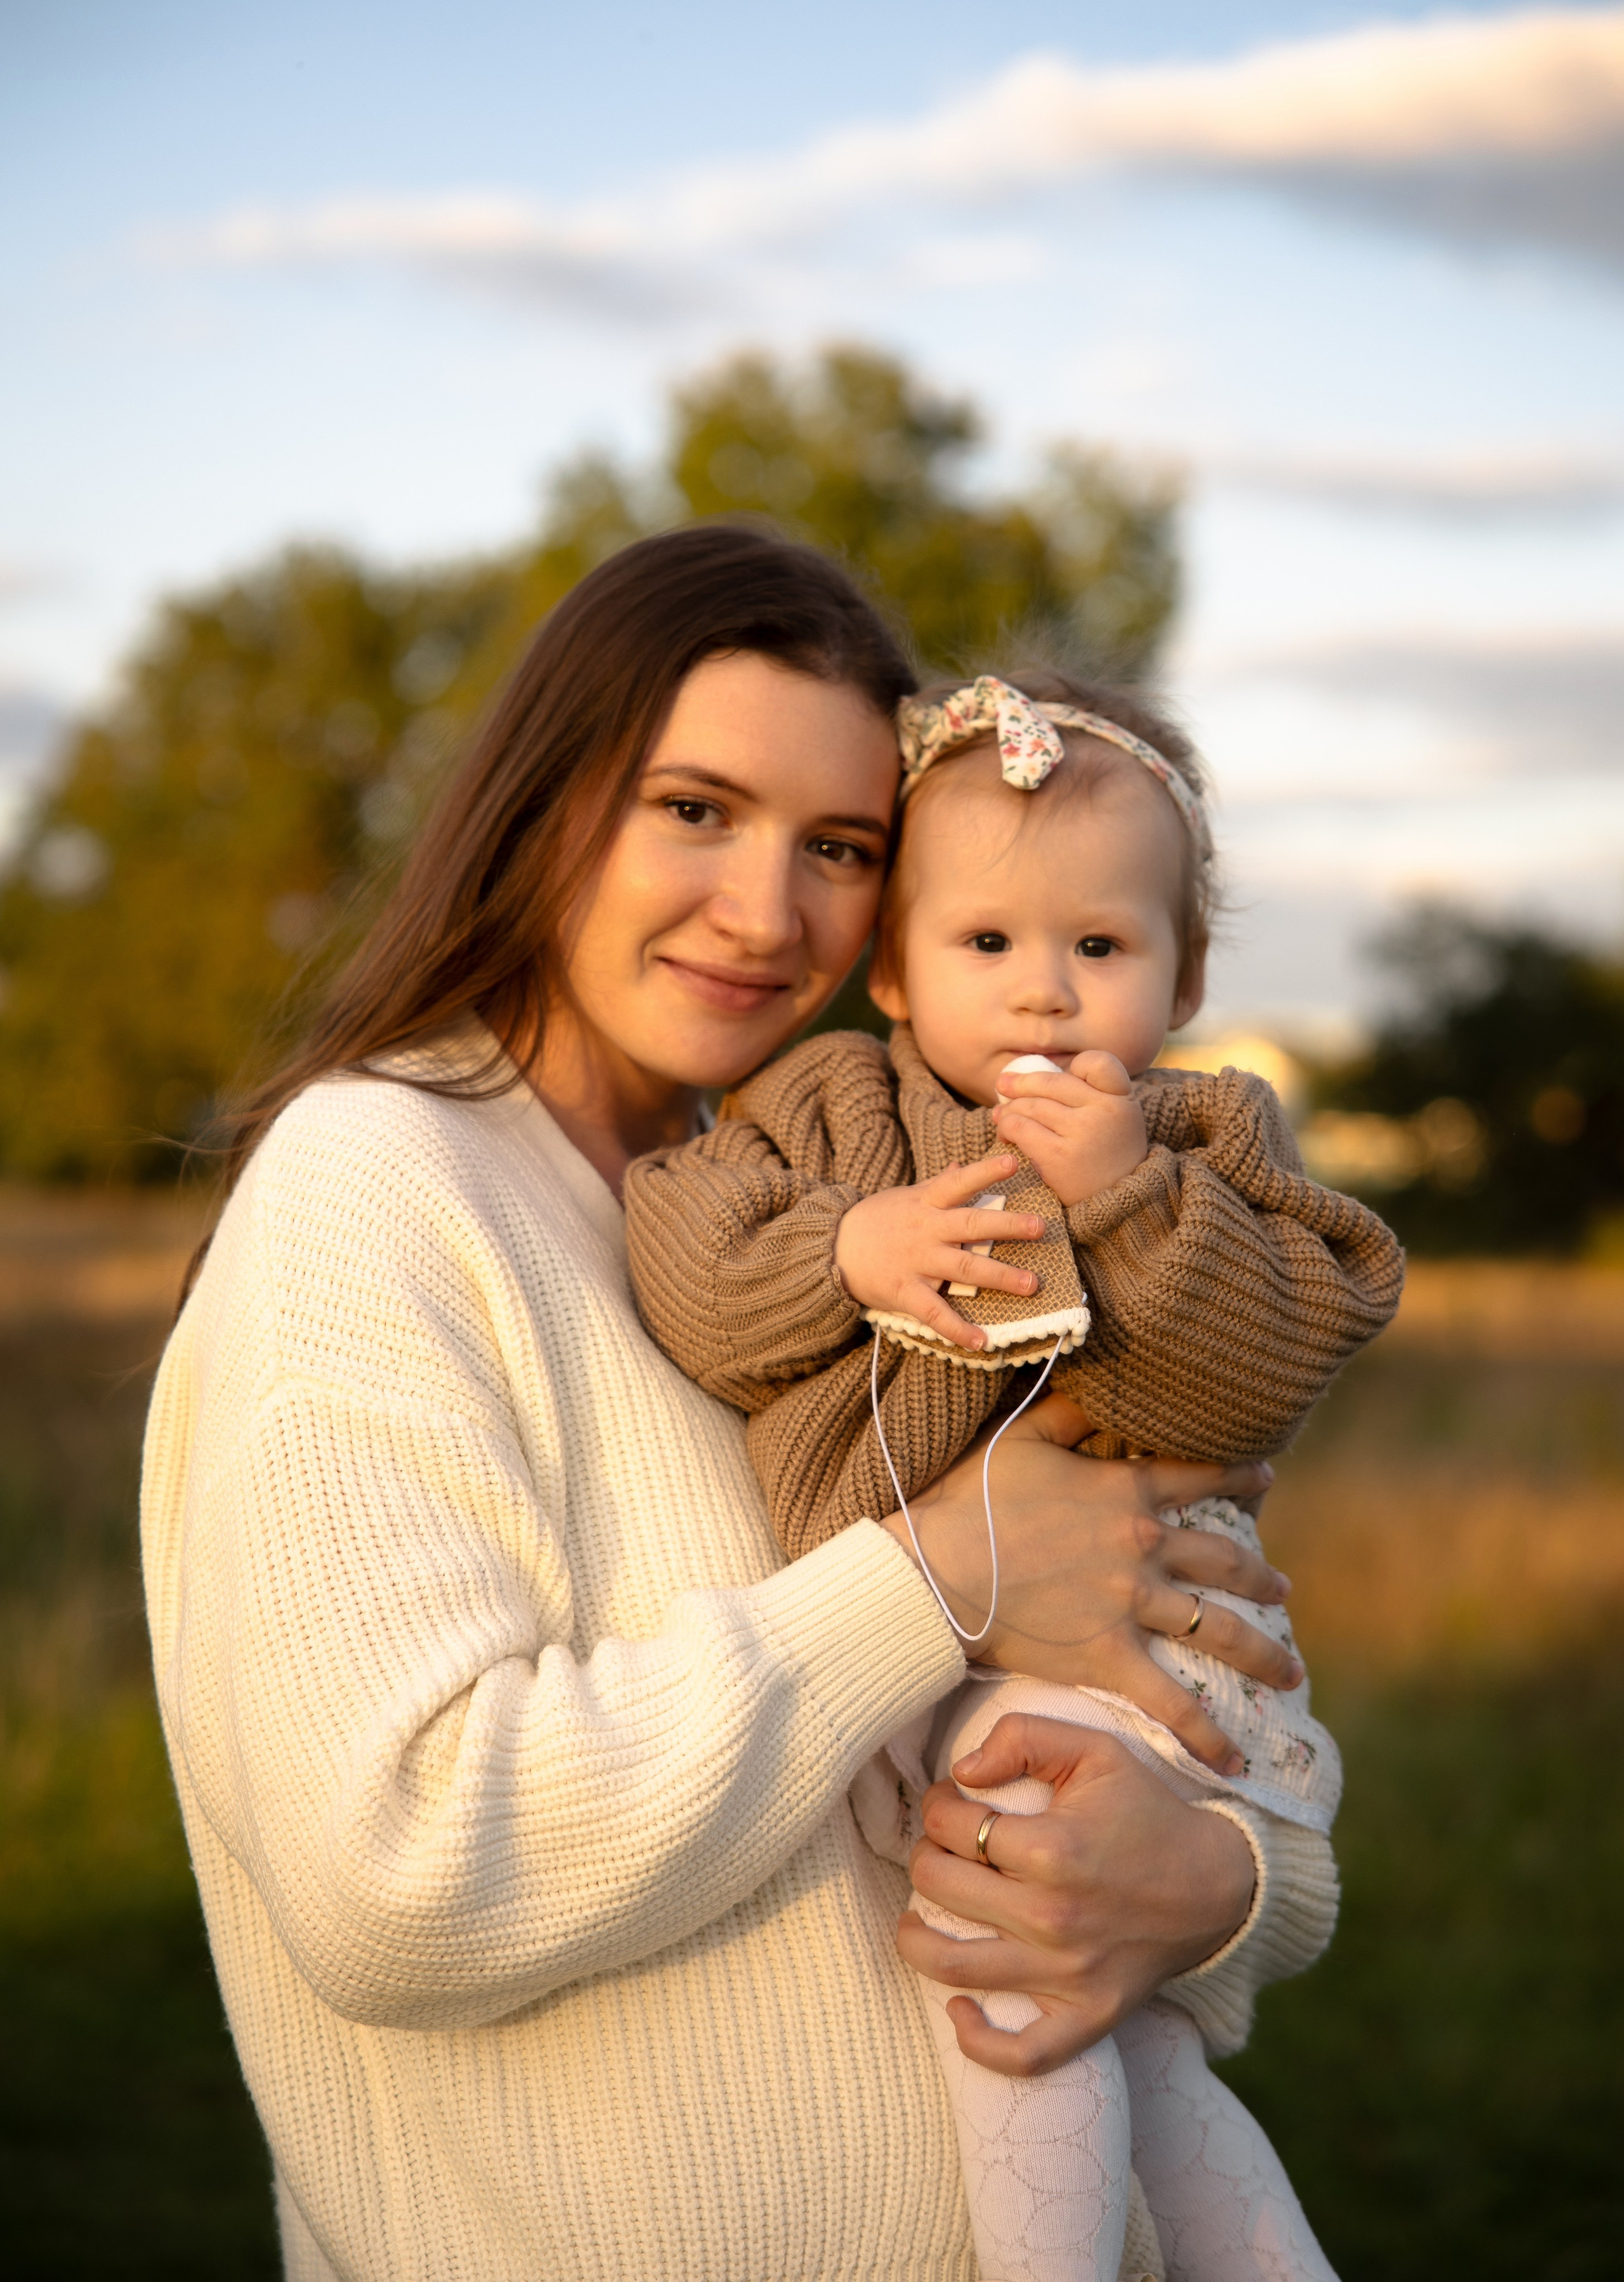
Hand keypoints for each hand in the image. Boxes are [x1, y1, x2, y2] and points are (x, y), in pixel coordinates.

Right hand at [833, 1153, 1046, 1351]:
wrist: (828, 1249)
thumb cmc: (873, 1220)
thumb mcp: (904, 1197)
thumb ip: (936, 1185)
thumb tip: (960, 1166)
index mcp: (925, 1203)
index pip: (958, 1182)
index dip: (984, 1172)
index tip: (1012, 1162)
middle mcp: (924, 1230)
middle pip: (971, 1224)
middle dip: (1007, 1226)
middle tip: (1041, 1227)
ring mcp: (915, 1261)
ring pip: (963, 1267)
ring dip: (999, 1276)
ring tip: (1032, 1283)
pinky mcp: (903, 1291)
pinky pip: (934, 1312)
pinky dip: (957, 1328)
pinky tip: (982, 1341)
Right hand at [877, 1393, 1298, 1768]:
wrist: (937, 1568)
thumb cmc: (970, 1500)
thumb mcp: (1021, 1437)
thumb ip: (1069, 1412)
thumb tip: (1097, 1382)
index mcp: (1125, 1490)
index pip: (1199, 1477)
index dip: (1239, 1477)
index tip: (1266, 1481)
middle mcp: (1142, 1545)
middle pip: (1222, 1560)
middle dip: (1259, 1577)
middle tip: (1283, 1590)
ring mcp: (1130, 1603)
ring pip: (1215, 1629)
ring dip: (1261, 1651)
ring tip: (1287, 1668)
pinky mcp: (1109, 1655)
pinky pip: (1170, 1700)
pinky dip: (1205, 1734)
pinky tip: (1234, 1760)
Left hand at [898, 1715, 1256, 2074]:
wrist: (1217, 1882)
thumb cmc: (1147, 1811)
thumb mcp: (1095, 1748)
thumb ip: (1023, 1736)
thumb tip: (962, 1770)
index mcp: (1051, 1848)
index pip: (952, 1824)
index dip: (939, 1804)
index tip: (953, 1802)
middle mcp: (1052, 1915)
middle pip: (939, 1886)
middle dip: (926, 1855)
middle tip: (945, 1847)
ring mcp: (1069, 1975)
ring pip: (953, 1967)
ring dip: (916, 1938)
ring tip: (916, 1918)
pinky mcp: (1089, 2017)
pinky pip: (1022, 2054)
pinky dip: (977, 2042)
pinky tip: (958, 2009)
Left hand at [993, 1051, 1147, 1206]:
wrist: (1119, 1207)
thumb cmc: (1108, 1158)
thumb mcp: (1117, 1121)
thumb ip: (1091, 1095)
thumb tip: (1034, 1075)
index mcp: (1122, 1099)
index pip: (1098, 1062)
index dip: (1073, 1064)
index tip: (1056, 1073)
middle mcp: (1105, 1111)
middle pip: (1051, 1083)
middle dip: (1021, 1082)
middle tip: (1003, 1085)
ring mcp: (1082, 1133)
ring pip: (1031, 1105)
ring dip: (1008, 1109)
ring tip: (1000, 1116)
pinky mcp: (1058, 1157)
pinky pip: (1020, 1129)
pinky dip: (1007, 1128)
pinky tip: (1005, 1135)